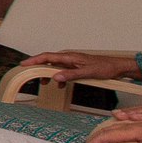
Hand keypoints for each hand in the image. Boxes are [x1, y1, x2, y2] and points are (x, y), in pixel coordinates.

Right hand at [19, 51, 138, 83]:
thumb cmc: (106, 68)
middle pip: (48, 61)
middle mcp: (69, 58)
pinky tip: (59, 85)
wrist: (118, 67)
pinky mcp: (77, 67)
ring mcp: (73, 62)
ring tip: (43, 83)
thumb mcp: (88, 72)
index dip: (34, 60)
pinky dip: (58, 77)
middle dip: (37, 67)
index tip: (23, 64)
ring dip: (47, 74)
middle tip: (28, 74)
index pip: (47, 57)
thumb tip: (55, 77)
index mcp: (70, 57)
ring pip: (55, 66)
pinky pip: (62, 71)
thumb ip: (70, 74)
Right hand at [87, 119, 141, 142]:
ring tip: (98, 133)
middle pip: (111, 129)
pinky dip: (121, 116)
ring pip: (120, 122)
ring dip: (106, 128)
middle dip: (97, 137)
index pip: (108, 136)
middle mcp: (137, 123)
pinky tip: (120, 115)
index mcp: (136, 130)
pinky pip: (131, 116)